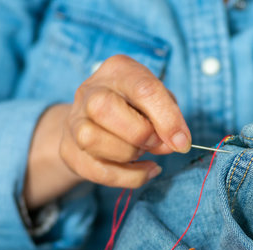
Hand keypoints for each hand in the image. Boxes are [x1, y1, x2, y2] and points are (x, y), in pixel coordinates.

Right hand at [24, 55, 190, 208]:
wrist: (97, 121)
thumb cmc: (136, 108)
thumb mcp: (159, 102)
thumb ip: (169, 118)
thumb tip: (175, 143)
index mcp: (118, 70)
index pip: (143, 89)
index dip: (168, 119)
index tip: (182, 142)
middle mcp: (90, 90)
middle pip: (104, 108)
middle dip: (139, 133)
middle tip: (156, 143)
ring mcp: (75, 120)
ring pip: (91, 139)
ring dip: (128, 154)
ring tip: (142, 152)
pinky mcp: (70, 150)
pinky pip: (96, 170)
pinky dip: (128, 177)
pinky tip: (143, 170)